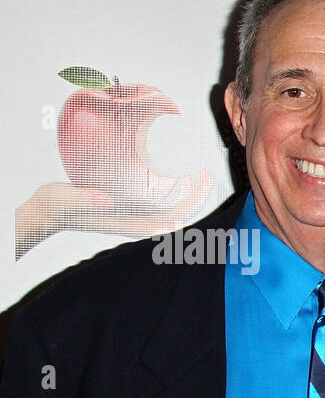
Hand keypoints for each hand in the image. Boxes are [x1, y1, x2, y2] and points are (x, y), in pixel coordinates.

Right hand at [15, 172, 213, 257]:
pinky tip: (175, 175)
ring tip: (199, 173)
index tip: (200, 186)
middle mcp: (136, 221)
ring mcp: (133, 215)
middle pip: (177, 216)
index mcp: (129, 224)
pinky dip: (171, 190)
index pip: (170, 222)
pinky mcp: (126, 206)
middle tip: (207, 174)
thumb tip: (105, 200)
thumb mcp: (66, 200)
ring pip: (170, 209)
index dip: (190, 207)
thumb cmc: (54, 207)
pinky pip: (157, 202)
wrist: (44, 213)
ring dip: (187, 194)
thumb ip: (84, 199)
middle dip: (196, 197)